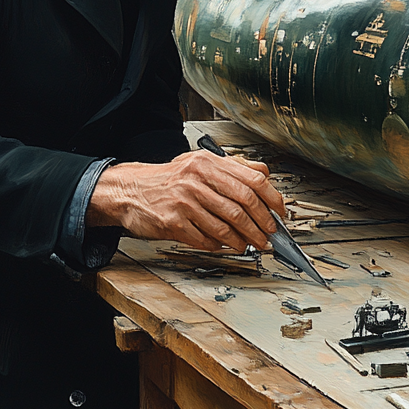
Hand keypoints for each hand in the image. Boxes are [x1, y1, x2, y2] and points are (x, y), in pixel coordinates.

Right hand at [86, 150, 285, 251]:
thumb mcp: (199, 163)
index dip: (272, 199)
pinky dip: (219, 244)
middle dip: (261, 224)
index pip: (252, 180)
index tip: (279, 213)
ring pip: (226, 224)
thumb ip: (232, 167)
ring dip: (243, 239)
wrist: (130, 191)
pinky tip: (224, 245)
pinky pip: (205, 238)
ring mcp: (184, 201)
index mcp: (208, 163)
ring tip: (249, 244)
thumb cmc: (168, 180)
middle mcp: (197, 179)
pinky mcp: (173, 222)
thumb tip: (264, 175)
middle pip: (243, 204)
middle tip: (269, 235)